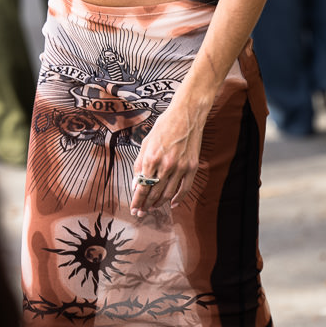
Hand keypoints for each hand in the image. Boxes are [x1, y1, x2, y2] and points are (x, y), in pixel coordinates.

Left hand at [129, 96, 207, 217]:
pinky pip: (185, 189)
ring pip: (168, 194)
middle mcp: (166, 165)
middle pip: (154, 193)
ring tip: (153, 207)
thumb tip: (135, 183)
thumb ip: (139, 164)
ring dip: (159, 203)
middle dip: (146, 205)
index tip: (133, 209)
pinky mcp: (192, 167)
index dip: (137, 201)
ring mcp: (181, 167)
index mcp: (152, 158)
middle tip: (141, 212)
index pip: (142, 187)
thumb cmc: (164, 125)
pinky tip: (172, 204)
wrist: (186, 114)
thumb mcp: (146, 142)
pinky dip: (178, 199)